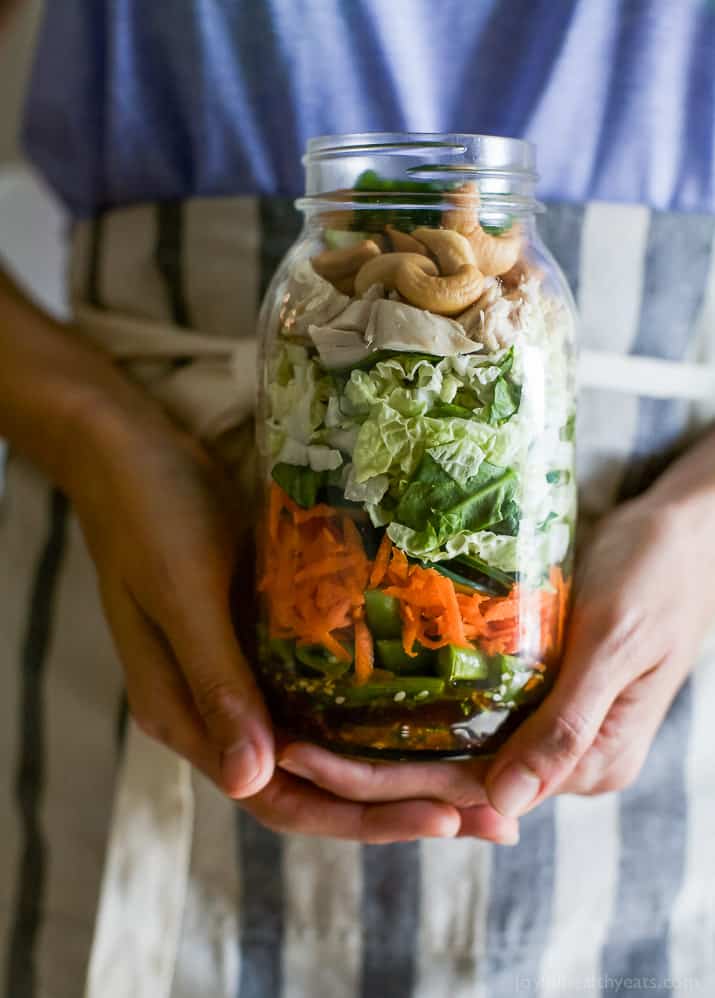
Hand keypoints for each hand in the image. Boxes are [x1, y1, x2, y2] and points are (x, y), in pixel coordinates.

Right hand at [70, 402, 469, 842]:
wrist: (130, 454)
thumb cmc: (151, 517)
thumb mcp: (183, 595)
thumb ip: (215, 682)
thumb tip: (253, 781)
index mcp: (185, 715)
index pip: (278, 798)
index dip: (361, 818)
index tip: (441, 819)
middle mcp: (216, 711)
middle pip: (313, 784)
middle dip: (397, 806)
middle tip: (486, 814)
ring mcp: (241, 676)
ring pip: (323, 746)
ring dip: (393, 768)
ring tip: (472, 774)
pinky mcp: (262, 641)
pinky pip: (321, 695)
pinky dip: (370, 714)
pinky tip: (426, 708)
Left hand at [277, 482, 714, 832]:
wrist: (689, 534)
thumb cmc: (659, 575)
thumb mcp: (616, 642)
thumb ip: (566, 726)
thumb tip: (503, 808)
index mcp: (591, 762)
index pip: (470, 788)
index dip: (387, 782)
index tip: (311, 761)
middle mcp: (567, 757)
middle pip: (453, 777)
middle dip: (369, 769)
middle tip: (286, 747)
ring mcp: (555, 726)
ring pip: (457, 751)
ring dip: (388, 746)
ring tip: (310, 730)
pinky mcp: (543, 692)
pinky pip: (475, 716)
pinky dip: (424, 714)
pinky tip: (372, 701)